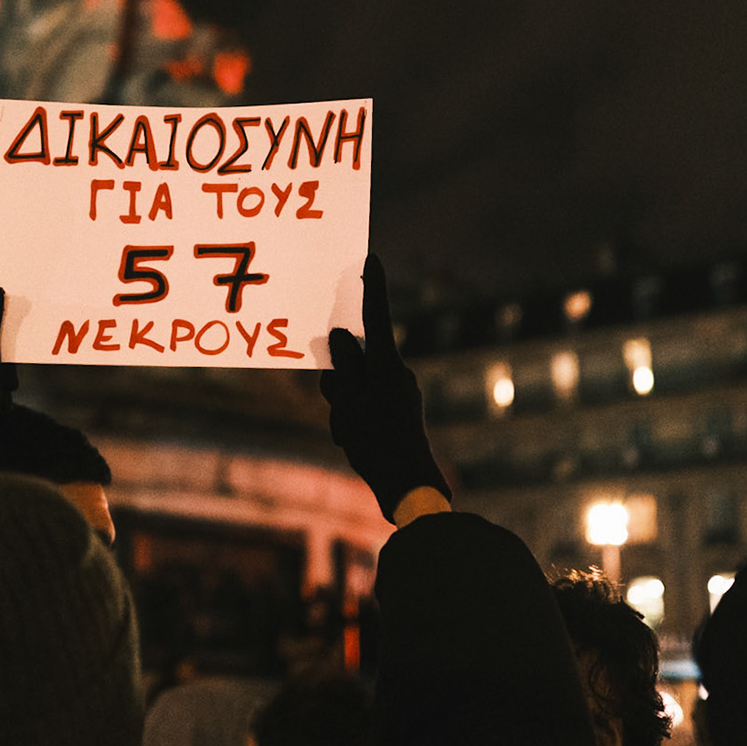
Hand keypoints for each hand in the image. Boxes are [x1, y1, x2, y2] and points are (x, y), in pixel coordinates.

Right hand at [319, 254, 452, 521]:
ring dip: (343, 404)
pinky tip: (353, 442)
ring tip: (347, 432)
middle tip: (338, 403)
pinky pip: (366, 406)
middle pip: (357, 359)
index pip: (376, 317)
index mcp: (387, 365)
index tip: (371, 259)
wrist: (408, 486)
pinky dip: (353, 419)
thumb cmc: (377, 441)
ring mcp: (398, 394)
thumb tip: (341, 336)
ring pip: (357, 385)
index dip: (372, 288)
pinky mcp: (396, 414)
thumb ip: (344, 366)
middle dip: (340, 377)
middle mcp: (396, 374)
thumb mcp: (349, 401)